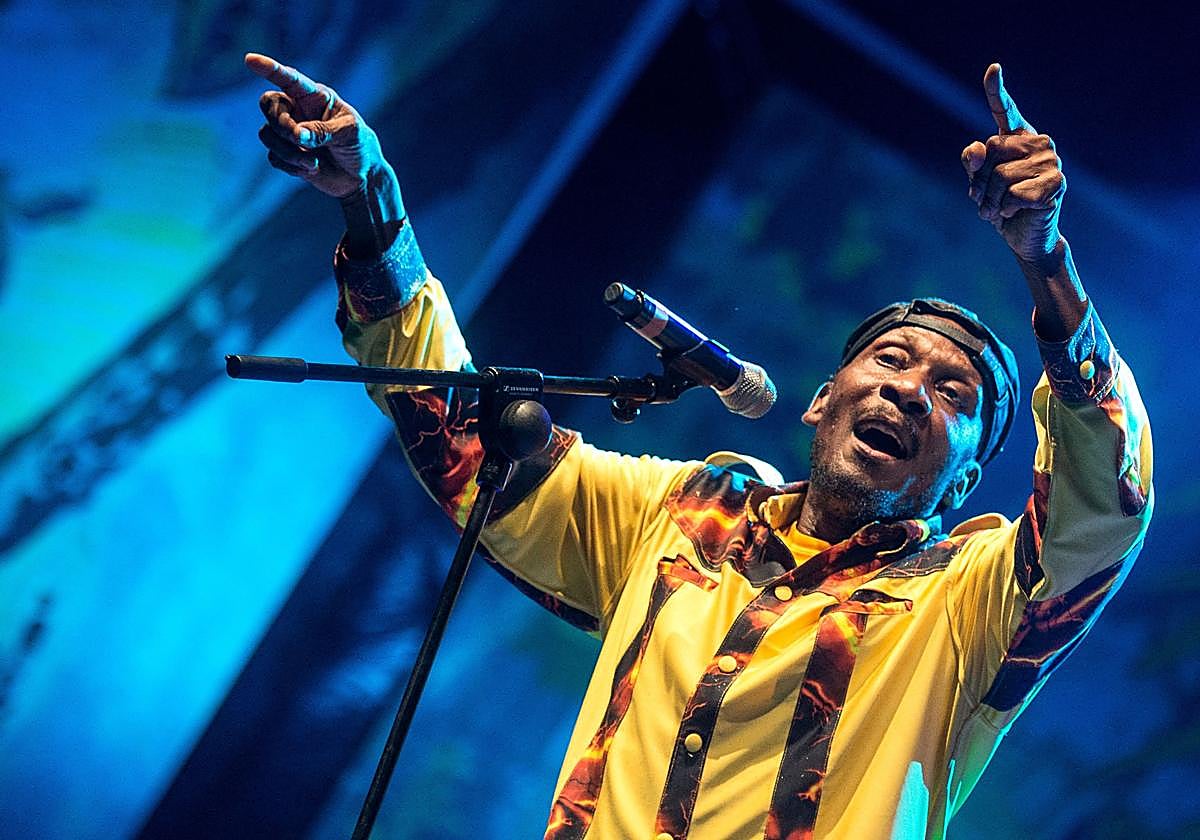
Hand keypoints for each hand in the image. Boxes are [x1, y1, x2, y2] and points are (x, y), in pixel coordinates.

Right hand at [245, 52, 387, 199]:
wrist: (361, 177)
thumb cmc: (359, 145)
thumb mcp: (349, 133)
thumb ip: (322, 130)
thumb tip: (296, 134)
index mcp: (315, 97)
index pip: (289, 79)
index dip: (269, 69)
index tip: (250, 60)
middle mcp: (298, 110)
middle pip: (268, 105)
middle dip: (280, 123)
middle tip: (298, 138)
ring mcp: (290, 132)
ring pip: (267, 134)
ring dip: (288, 151)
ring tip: (313, 163)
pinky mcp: (286, 154)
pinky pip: (274, 157)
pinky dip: (291, 166)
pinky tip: (312, 169)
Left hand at [961, 64, 1064, 264]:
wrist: (1024, 237)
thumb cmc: (1001, 206)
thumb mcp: (979, 185)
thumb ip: (973, 164)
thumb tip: (976, 150)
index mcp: (1018, 139)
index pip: (1006, 112)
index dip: (997, 92)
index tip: (993, 69)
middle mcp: (1038, 144)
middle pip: (992, 151)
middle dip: (980, 182)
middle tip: (985, 199)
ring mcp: (1051, 162)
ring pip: (1001, 176)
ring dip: (990, 200)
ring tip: (998, 209)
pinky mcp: (1056, 184)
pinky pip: (1015, 194)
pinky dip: (1006, 208)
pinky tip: (1015, 212)